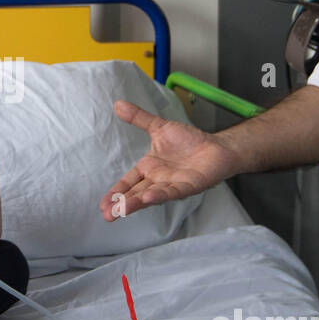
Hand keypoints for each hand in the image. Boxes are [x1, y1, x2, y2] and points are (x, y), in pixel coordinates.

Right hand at [100, 100, 239, 220]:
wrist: (216, 146)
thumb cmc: (189, 141)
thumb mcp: (159, 127)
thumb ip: (139, 118)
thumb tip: (118, 104)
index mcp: (149, 168)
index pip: (128, 182)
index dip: (115, 193)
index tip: (102, 204)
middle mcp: (158, 179)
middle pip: (136, 194)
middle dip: (121, 204)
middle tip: (108, 215)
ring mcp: (172, 185)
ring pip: (151, 196)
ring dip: (136, 203)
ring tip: (122, 210)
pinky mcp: (188, 186)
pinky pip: (172, 192)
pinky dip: (161, 195)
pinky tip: (148, 197)